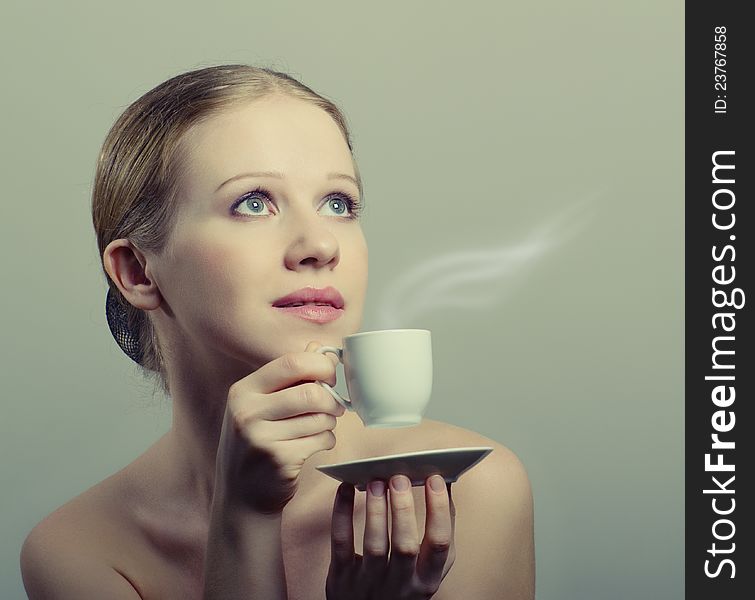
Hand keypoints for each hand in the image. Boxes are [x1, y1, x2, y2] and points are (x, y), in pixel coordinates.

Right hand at [213, 341, 344, 513]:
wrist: (241, 496)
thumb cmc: (256, 442)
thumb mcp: (261, 405)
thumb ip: (289, 376)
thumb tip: (318, 349)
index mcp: (243, 391)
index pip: (292, 362)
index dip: (320, 365)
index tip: (329, 375)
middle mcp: (247, 412)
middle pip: (311, 392)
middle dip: (331, 399)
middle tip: (334, 406)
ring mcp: (262, 438)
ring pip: (320, 418)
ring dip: (329, 422)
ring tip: (319, 427)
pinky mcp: (280, 460)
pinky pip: (321, 440)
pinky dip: (327, 440)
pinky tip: (315, 444)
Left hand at [326, 474, 455, 598]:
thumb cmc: (403, 583)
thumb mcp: (429, 569)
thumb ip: (440, 532)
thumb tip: (443, 486)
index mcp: (427, 578)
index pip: (439, 544)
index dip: (439, 510)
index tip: (435, 479)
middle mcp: (401, 583)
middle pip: (405, 545)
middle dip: (403, 509)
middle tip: (399, 478)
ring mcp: (370, 581)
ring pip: (374, 545)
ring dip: (376, 510)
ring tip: (376, 481)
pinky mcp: (342, 577)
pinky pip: (341, 542)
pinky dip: (342, 514)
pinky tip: (345, 489)